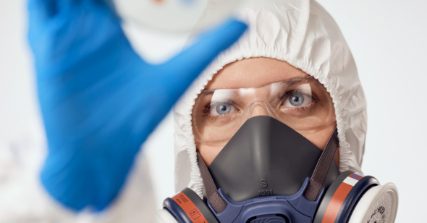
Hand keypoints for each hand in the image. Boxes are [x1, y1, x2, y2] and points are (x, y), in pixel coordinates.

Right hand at [28, 0, 245, 210]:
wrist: (102, 152)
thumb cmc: (133, 120)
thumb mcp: (175, 75)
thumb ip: (206, 46)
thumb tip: (242, 22)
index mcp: (108, 31)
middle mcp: (84, 30)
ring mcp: (65, 37)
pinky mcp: (47, 49)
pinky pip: (40, 11)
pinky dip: (46, 1)